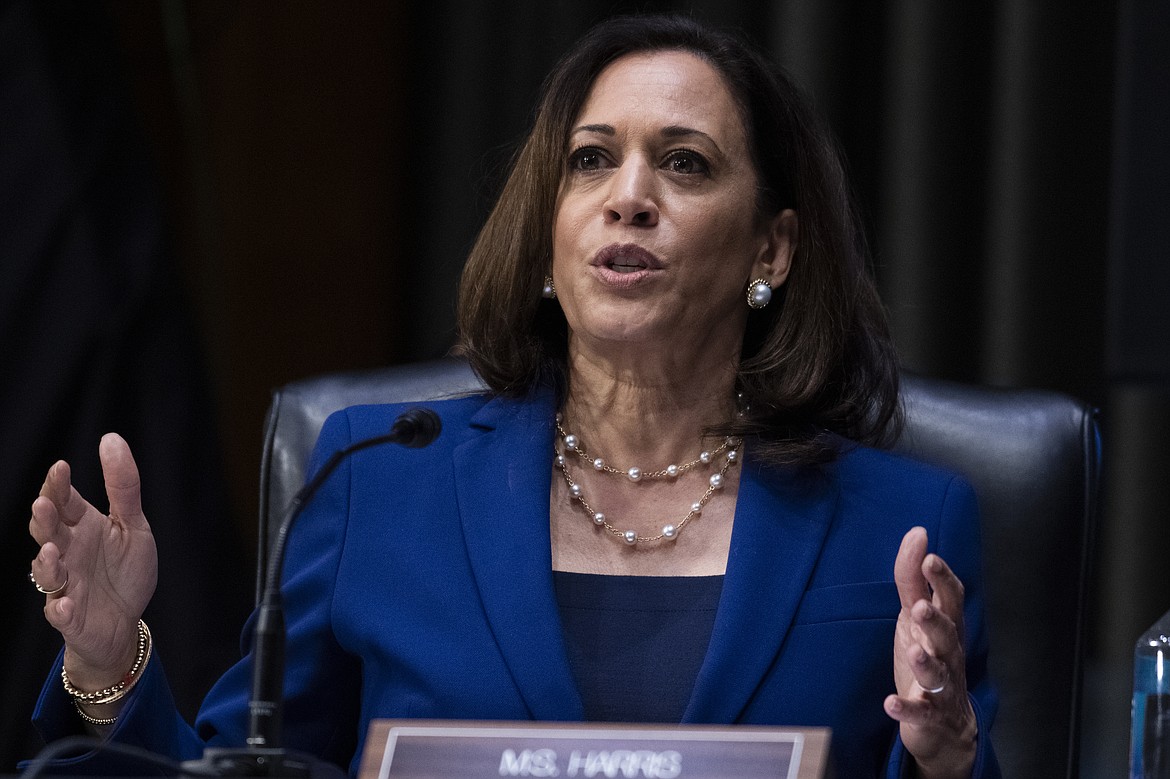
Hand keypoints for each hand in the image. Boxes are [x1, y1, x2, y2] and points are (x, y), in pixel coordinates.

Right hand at [28, 433, 157, 690]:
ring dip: (46, 563)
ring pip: (47, 572)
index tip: (61, 468)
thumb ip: (123, 488)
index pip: (63, 501)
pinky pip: (60, 613)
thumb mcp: (133, 526)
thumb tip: (111, 438)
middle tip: (44, 504)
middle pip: (48, 532)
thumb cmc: (125, 571)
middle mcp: (67, 552)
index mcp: (82, 527)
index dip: (58, 486)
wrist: (126, 622)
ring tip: (51, 551)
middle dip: (44, 519)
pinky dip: (61, 608)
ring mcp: (66, 584)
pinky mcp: (70, 616)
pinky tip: (66, 603)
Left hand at [885, 527, 976, 778]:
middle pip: (948, 636)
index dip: (942, 580)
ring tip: (914, 652)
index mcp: (947, 627)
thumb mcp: (915, 615)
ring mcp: (941, 686)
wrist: (944, 724)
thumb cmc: (929, 656)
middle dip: (936, 621)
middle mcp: (949, 654)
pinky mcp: (928, 715)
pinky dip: (906, 709)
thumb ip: (912, 578)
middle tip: (921, 607)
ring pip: (939, 674)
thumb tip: (918, 533)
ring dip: (926, 663)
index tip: (930, 558)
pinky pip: (920, 713)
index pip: (951, 600)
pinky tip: (889, 703)